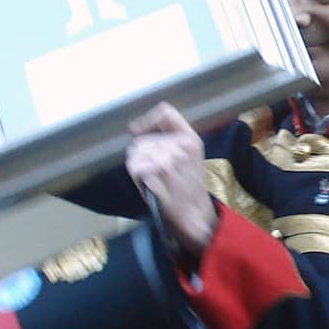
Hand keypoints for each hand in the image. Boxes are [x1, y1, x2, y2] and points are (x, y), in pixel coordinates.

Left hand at [125, 104, 217, 259]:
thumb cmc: (190, 188)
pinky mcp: (154, 172)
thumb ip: (172, 140)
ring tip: (153, 179)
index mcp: (191, 139)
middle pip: (144, 139)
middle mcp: (180, 145)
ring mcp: (167, 158)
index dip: (147, 120)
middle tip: (155, 172)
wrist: (196, 215)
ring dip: (138, 165)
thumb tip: (137, 129)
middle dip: (143, 154)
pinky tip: (147, 185)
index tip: (137, 130)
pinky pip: (133, 165)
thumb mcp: (191, 157)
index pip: (165, 113)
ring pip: (136, 152)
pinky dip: (136, 177)